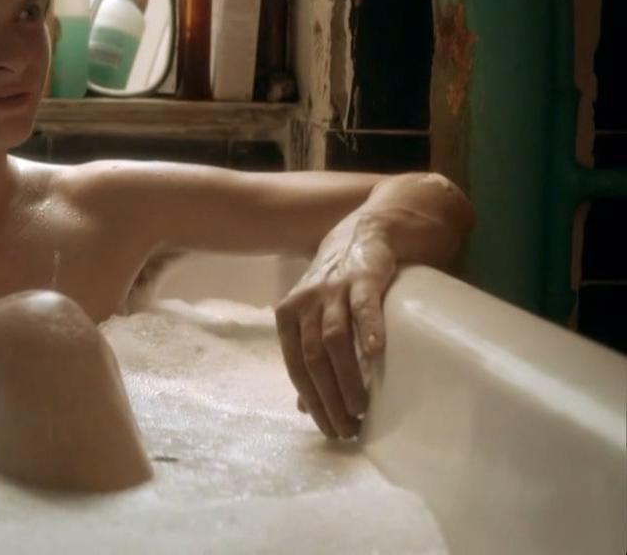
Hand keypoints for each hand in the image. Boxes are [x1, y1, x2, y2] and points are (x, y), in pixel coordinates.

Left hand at [273, 214, 396, 438]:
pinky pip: (362, 307)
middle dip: (327, 397)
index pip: (295, 367)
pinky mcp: (361, 279)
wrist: (362, 236)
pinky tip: (376, 354)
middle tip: (346, 428)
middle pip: (311, 358)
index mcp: (288, 317)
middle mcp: (304, 303)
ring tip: (361, 408)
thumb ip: (308, 358)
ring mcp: (331, 290)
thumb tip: (303, 407)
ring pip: (332, 339)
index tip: (328, 428)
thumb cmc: (335, 289)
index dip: (311, 400)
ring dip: (345, 377)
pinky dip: (368, 330)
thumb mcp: (313, 320)